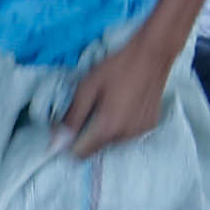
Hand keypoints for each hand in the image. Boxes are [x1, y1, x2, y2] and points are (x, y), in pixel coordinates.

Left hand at [57, 31, 177, 155]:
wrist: (153, 55)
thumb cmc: (118, 67)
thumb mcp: (87, 88)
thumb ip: (72, 117)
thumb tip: (57, 141)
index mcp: (108, 127)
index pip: (82, 154)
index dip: (70, 143)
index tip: (67, 129)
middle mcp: (126, 136)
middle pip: (97, 147)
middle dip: (88, 133)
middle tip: (90, 107)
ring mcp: (140, 131)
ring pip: (113, 141)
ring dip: (106, 129)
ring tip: (109, 103)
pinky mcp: (150, 125)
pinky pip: (128, 133)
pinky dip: (121, 124)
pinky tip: (123, 104)